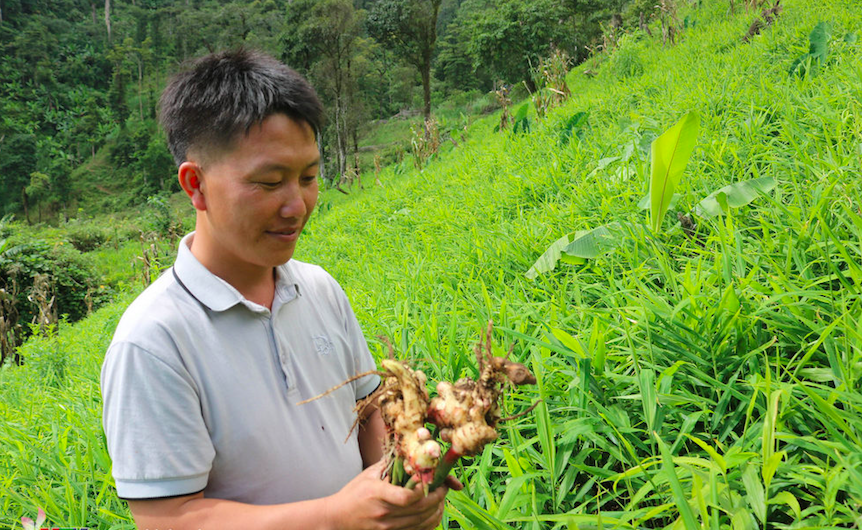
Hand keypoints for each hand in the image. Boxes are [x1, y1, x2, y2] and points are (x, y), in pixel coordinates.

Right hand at [324, 461, 451, 529]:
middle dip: (438, 497)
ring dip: (437, 510)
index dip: (424, 490)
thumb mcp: (369, 474)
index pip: (407, 497)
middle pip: (420, 509)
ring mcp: (387, 528)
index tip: (430, 479)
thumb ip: (390, 464)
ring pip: (422, 522)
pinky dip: (429, 523)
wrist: (337, 518)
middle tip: (444, 487)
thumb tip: (410, 452)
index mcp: (378, 494)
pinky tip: (433, 513)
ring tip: (441, 499)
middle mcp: (384, 513)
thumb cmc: (354, 493)